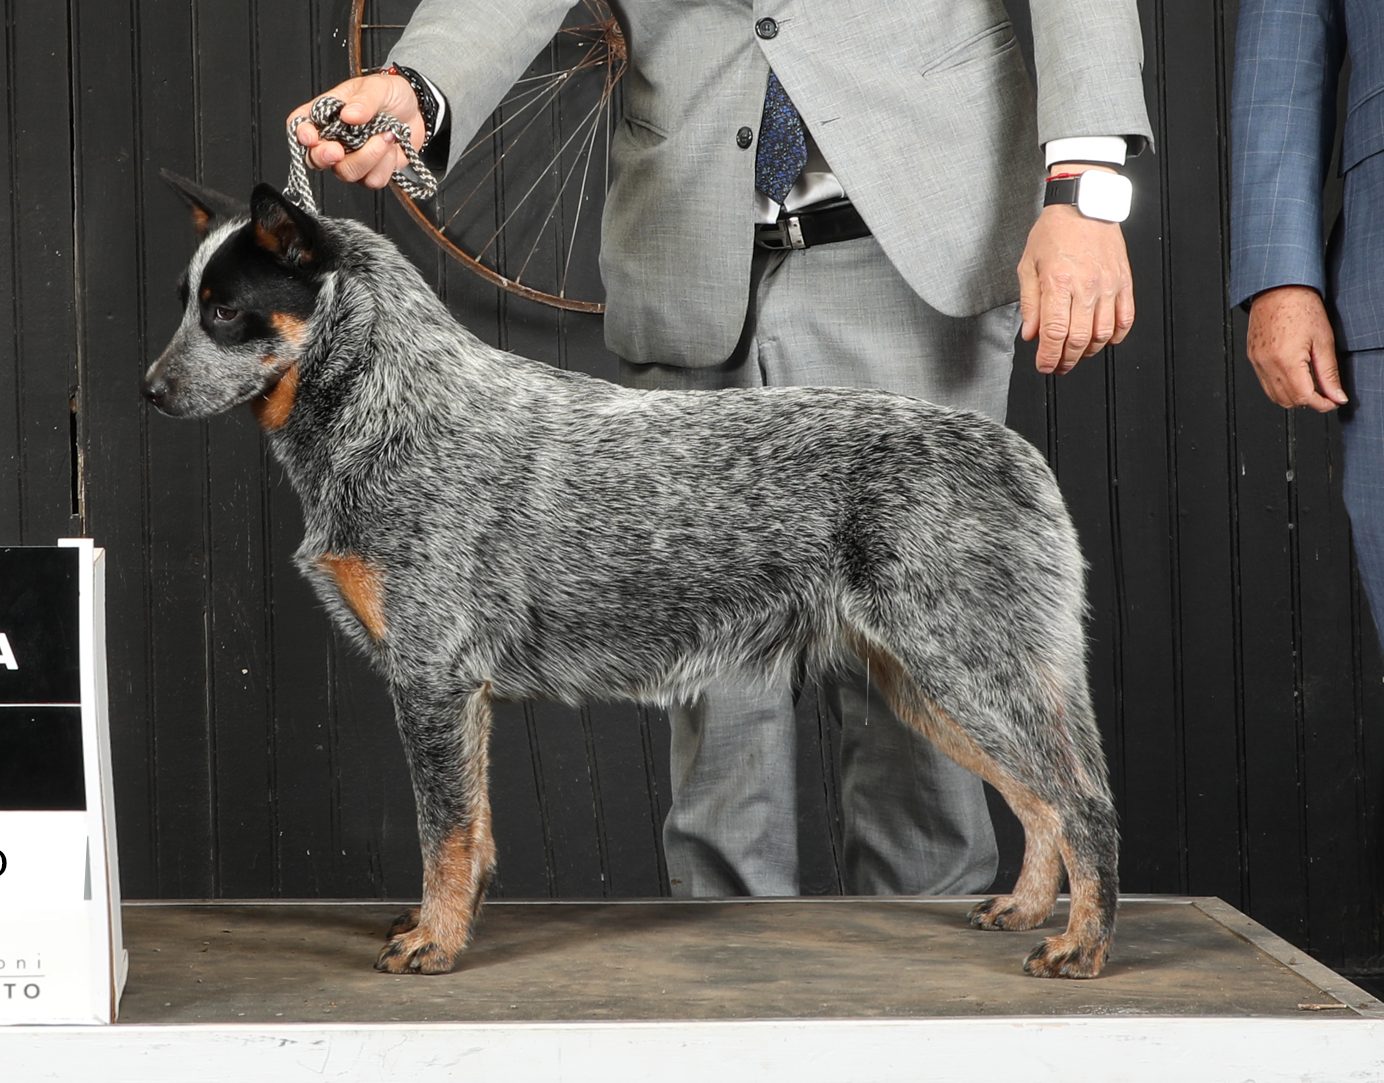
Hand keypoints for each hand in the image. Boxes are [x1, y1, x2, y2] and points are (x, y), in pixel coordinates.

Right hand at [287, 73, 423, 189]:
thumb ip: (364, 99)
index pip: (299, 125)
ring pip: (346, 173)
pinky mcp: (371, 172)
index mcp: (326, 114)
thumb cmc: (391, 95)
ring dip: (368, 157)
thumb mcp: (378, 87)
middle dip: (326, 157)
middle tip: (339, 149)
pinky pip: (372, 180)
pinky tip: (391, 148)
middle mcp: (334, 139)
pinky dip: (385, 165)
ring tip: (386, 136)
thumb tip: (349, 114)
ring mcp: (351, 158)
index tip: (311, 138)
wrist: (417, 111)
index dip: (300, 134)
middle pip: (315, 159)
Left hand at [1017, 167, 1134, 374]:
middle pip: (1079, 340)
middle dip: (1066, 360)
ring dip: (1089, 352)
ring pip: (1103, 334)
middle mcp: (1086, 286)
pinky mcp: (1124, 281)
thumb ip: (1029, 303)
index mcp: (1058, 283)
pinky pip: (1126, 318)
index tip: (1043, 366)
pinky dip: (1116, 335)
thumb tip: (1031, 334)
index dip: (1048, 357)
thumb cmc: (1055, 230)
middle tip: (1057, 365)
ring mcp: (1108, 285)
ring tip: (1077, 354)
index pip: (1054, 334)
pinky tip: (1104, 340)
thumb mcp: (1028, 265)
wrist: (1084, 203)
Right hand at [1246, 285, 1347, 411]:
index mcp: (1286, 360)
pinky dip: (1280, 387)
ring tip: (1311, 385)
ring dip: (1293, 397)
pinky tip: (1295, 376)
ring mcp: (1257, 362)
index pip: (1304, 397)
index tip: (1333, 402)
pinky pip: (1265, 384)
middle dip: (1308, 402)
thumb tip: (1336, 396)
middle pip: (1288, 401)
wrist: (1278, 288)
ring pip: (1274, 396)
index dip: (1321, 404)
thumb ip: (1329, 373)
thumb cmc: (1300, 307)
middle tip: (1325, 394)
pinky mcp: (1252, 358)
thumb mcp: (1324, 340)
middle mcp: (1267, 364)